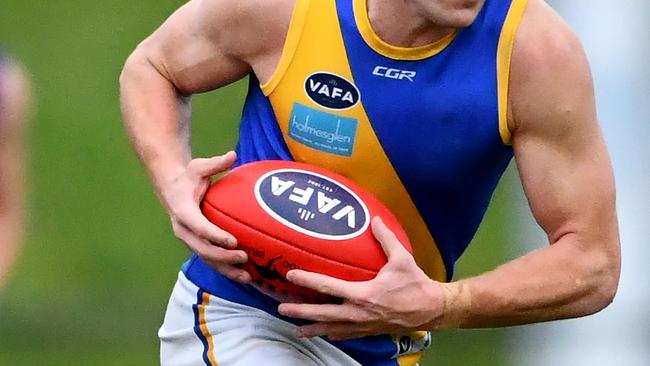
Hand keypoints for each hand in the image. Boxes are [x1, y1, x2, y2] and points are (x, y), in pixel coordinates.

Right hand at [162, 151, 250, 282]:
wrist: (171, 187)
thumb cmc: (189, 176)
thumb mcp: (199, 166)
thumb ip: (215, 163)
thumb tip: (232, 154)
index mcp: (183, 211)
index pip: (199, 227)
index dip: (215, 236)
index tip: (233, 241)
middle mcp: (184, 230)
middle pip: (203, 249)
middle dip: (223, 257)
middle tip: (244, 257)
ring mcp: (190, 240)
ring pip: (207, 260)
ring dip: (227, 270)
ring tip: (248, 277)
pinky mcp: (197, 245)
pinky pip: (211, 260)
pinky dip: (227, 269)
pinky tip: (245, 276)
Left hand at [278, 217, 444, 339]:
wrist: (432, 310)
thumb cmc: (416, 284)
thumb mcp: (402, 258)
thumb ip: (386, 238)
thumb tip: (374, 219)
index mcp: (363, 294)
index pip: (327, 286)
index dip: (307, 280)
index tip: (290, 276)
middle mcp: (359, 313)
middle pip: (322, 314)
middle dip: (300, 312)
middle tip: (281, 309)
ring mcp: (363, 325)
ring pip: (332, 329)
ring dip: (313, 328)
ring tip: (296, 330)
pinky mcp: (370, 331)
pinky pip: (347, 334)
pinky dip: (333, 333)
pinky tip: (325, 333)